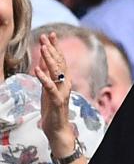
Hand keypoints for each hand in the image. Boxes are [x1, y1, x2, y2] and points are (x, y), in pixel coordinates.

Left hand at [35, 31, 74, 156]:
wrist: (57, 129)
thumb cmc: (52, 109)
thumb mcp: (48, 89)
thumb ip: (47, 76)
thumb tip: (42, 62)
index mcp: (64, 80)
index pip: (60, 60)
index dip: (56, 47)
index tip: (51, 35)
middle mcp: (66, 83)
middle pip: (60, 63)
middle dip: (52, 49)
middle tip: (45, 37)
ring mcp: (62, 92)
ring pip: (57, 72)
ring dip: (49, 59)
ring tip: (43, 48)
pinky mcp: (57, 101)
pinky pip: (50, 88)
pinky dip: (44, 78)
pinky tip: (37, 70)